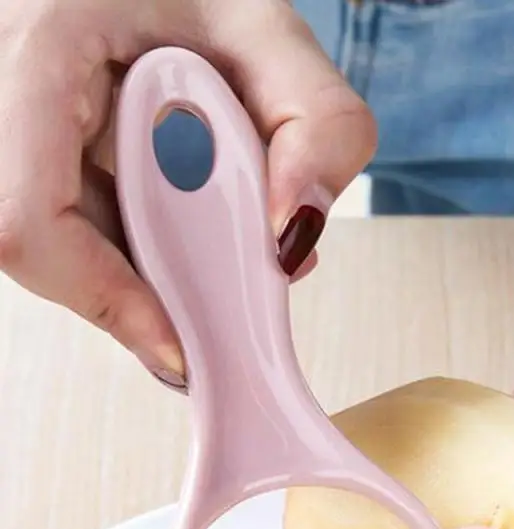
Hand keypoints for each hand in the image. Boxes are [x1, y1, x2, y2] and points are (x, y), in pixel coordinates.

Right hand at [0, 1, 374, 387]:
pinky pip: (83, 226)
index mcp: (39, 48)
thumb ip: (319, 124)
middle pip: (52, 247)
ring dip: (154, 266)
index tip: (179, 348)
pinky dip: (149, 245)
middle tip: (224, 303)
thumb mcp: (274, 32)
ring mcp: (19, 129)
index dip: (101, 299)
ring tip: (223, 238)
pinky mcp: (41, 152)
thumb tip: (293, 235)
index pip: (27, 219)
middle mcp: (8, 96)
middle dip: (146, 289)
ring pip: (70, 245)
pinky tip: (198, 223)